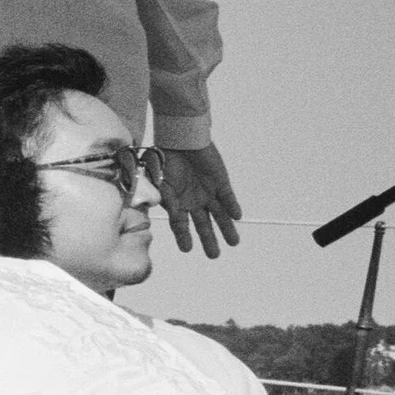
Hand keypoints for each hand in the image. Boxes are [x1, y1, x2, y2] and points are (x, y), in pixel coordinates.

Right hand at [155, 142, 241, 257]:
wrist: (180, 139)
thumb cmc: (164, 160)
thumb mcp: (158, 182)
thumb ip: (162, 200)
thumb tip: (157, 214)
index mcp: (176, 203)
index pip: (180, 224)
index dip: (183, 237)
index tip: (187, 249)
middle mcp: (193, 201)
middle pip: (203, 225)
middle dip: (209, 240)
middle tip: (214, 255)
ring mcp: (208, 193)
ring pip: (220, 215)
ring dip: (226, 229)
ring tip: (234, 242)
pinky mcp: (221, 183)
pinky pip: (229, 198)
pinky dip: (233, 207)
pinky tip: (237, 217)